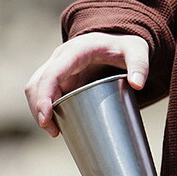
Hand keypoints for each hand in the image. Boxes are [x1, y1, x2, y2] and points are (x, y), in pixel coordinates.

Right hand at [24, 32, 149, 137]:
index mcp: (76, 51)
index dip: (44, 96)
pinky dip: (46, 109)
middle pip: (38, 83)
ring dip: (39, 110)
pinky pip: (45, 93)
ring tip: (55, 132)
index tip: (46, 118)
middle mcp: (61, 58)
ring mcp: (58, 68)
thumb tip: (137, 85)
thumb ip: (140, 65)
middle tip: (54, 132)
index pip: (52, 74)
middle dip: (39, 108)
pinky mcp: (60, 79)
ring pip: (36, 88)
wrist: (117, 43)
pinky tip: (56, 125)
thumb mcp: (137, 51)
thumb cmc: (125, 47)